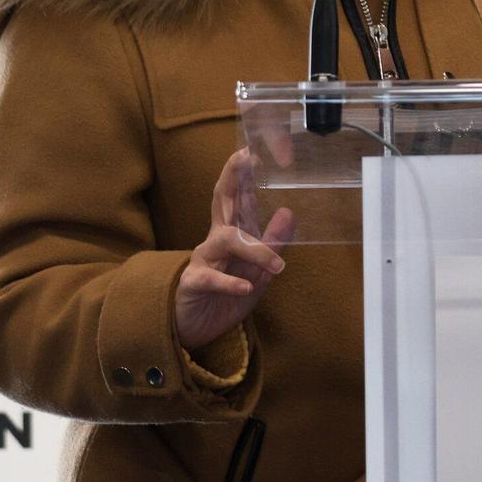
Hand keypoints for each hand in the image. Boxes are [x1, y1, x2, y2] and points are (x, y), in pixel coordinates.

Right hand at [174, 149, 295, 350]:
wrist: (197, 331)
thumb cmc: (227, 296)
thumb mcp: (257, 271)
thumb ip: (272, 243)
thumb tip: (288, 211)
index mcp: (233, 233)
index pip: (237, 198)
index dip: (243, 175)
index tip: (252, 150)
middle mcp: (215, 240)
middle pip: (221, 202)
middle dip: (232, 179)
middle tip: (244, 158)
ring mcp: (203, 260)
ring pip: (226, 241)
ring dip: (254, 250)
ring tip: (277, 266)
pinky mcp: (193, 283)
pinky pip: (210, 278)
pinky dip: (230, 283)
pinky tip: (245, 288)